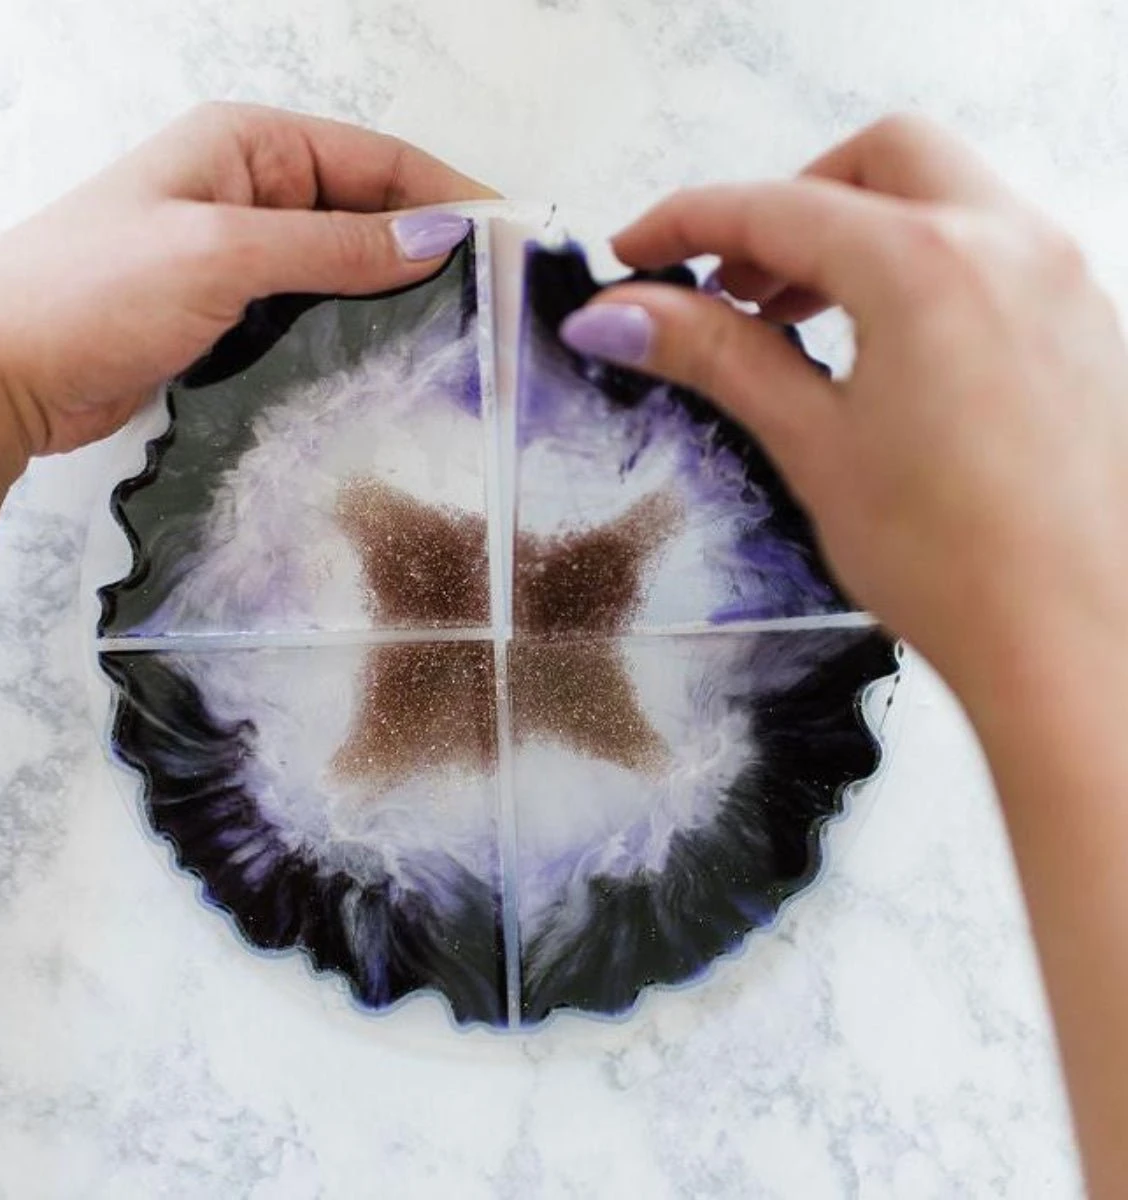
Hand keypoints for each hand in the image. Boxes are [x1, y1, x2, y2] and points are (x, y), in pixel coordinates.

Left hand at [0, 102, 495, 465]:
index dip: (448, 193)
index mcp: (248, 146)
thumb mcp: (222, 253)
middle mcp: (253, 193)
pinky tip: (396, 361)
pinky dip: (358, 332)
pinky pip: (317, 314)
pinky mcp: (236, 316)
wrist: (2, 373)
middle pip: (370, 212)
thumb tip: (436, 241)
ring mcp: (245, 258)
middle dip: (432, 248)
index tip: (510, 239)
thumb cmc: (91, 290)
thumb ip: (331, 246)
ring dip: (399, 297)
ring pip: (348, 269)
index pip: (376, 159)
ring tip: (462, 335)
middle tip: (498, 300)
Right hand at [559, 115, 1127, 701]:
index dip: (687, 224)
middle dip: (788, 204)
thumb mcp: (811, 443)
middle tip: (729, 281)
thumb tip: (624, 314)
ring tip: (794, 317)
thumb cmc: (952, 560)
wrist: (1067, 642)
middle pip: (877, 159)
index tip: (636, 251)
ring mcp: (1060, 278)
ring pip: (941, 195)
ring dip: (855, 233)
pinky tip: (879, 342)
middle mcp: (1010, 245)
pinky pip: (988, 248)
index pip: (777, 209)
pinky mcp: (1082, 321)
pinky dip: (917, 265)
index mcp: (929, 266)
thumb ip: (717, 355)